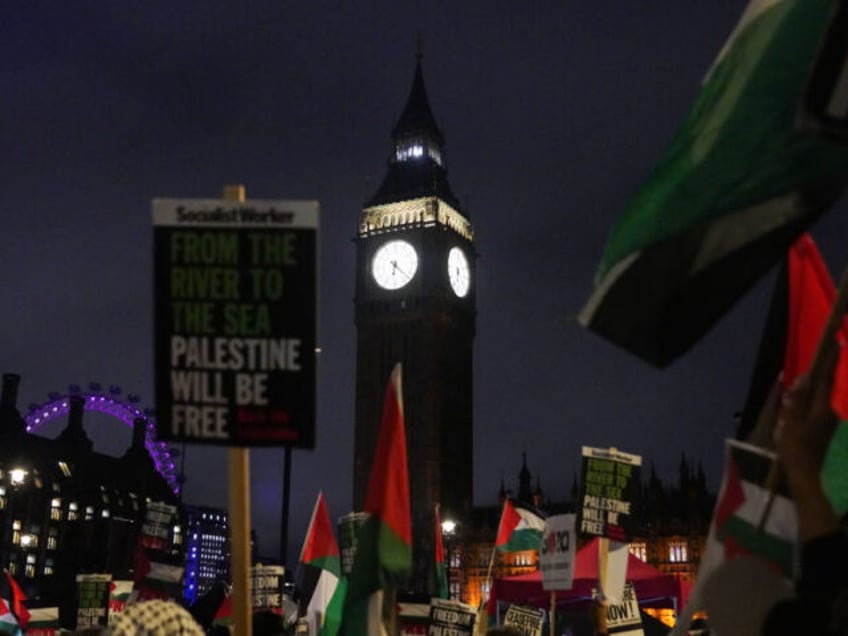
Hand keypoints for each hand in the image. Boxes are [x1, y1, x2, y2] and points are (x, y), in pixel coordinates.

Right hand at [775, 345, 838, 476]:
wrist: (805, 473)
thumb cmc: (795, 447)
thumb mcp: (791, 421)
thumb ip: (797, 398)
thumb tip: (804, 378)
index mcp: (822, 407)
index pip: (826, 378)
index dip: (830, 360)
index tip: (836, 343)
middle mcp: (830, 411)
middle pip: (831, 384)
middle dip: (830, 367)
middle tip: (832, 349)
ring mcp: (829, 420)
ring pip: (828, 393)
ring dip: (825, 379)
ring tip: (822, 366)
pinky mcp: (825, 426)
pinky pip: (823, 402)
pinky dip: (819, 392)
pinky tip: (811, 392)